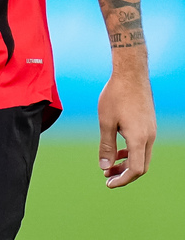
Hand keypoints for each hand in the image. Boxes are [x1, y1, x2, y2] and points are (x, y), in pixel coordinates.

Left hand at [98, 70, 155, 187]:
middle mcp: (149, 137)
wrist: (131, 72)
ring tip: (110, 165)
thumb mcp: (106, 121)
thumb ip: (106, 146)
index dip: (122, 180)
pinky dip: (131, 151)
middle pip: (141, 166)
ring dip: (127, 163)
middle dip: (124, 174)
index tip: (108, 183)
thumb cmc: (116, 95)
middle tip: (106, 176)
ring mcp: (151, 130)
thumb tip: (105, 167)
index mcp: (139, 138)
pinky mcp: (149, 123)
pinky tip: (118, 148)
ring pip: (142, 156)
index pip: (135, 170)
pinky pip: (142, 145)